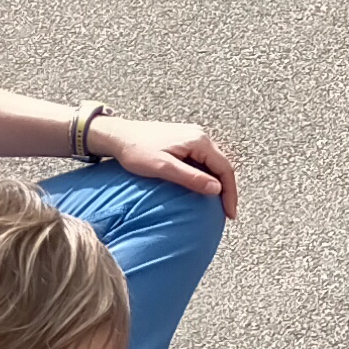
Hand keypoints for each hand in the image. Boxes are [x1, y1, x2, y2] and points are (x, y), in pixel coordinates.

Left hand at [98, 117, 236, 217]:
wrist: (118, 135)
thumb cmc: (136, 151)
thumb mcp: (163, 168)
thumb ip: (191, 178)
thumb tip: (217, 189)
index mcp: (198, 141)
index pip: (224, 168)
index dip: (230, 193)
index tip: (229, 213)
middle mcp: (200, 136)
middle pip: (222, 165)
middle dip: (227, 190)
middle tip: (226, 212)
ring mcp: (193, 137)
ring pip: (214, 163)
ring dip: (218, 183)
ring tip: (218, 203)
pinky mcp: (185, 141)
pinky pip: (203, 160)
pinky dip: (208, 175)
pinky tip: (204, 188)